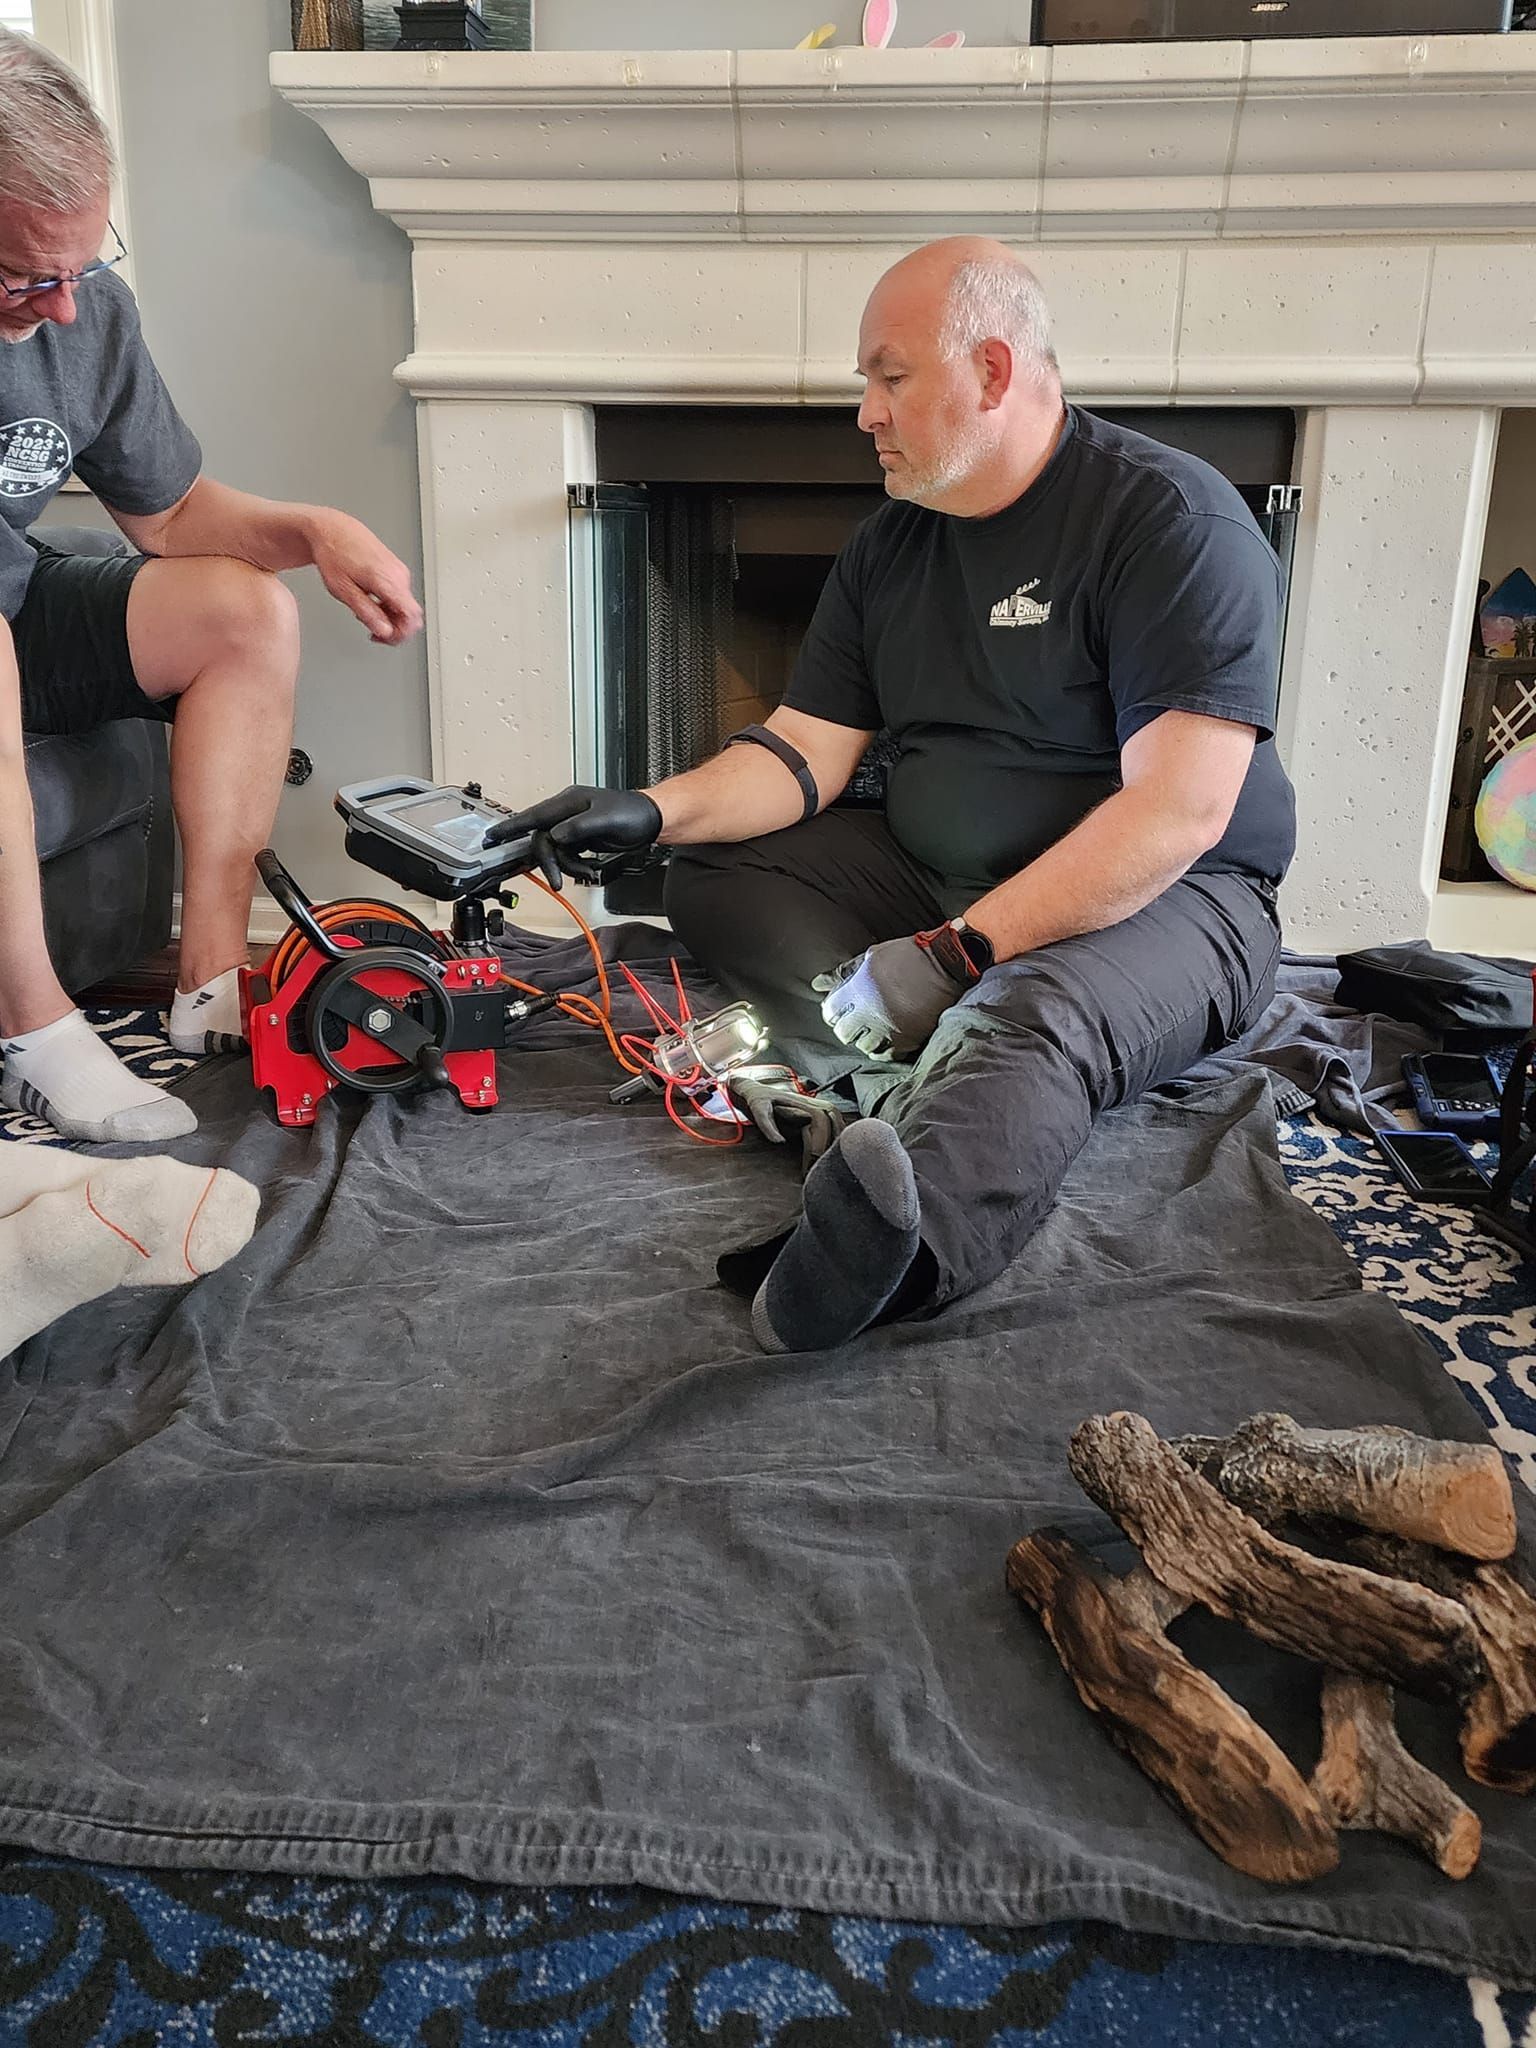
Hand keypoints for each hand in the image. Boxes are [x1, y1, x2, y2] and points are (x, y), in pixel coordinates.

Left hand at [310, 513, 423, 645]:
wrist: (331, 529)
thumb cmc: (333, 554)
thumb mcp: (344, 590)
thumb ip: (367, 613)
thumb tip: (384, 631)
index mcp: (388, 580)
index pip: (411, 616)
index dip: (401, 634)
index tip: (386, 638)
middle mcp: (399, 575)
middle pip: (411, 614)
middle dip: (395, 628)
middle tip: (376, 632)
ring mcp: (399, 570)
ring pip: (406, 605)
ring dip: (390, 616)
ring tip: (367, 615)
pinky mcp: (395, 568)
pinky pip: (400, 594)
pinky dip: (389, 605)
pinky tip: (372, 603)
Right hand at [508, 784, 663, 884]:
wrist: (651, 820)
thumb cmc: (633, 814)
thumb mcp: (605, 820)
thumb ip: (577, 828)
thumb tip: (555, 836)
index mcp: (569, 802)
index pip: (534, 816)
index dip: (512, 827)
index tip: (493, 836)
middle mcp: (566, 813)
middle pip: (543, 839)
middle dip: (550, 862)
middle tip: (555, 882)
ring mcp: (573, 826)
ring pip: (555, 850)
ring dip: (566, 865)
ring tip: (586, 869)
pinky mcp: (579, 837)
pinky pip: (566, 855)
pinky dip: (575, 865)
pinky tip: (589, 866)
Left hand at [812, 922, 981, 1059]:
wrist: (946, 966)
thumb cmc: (907, 956)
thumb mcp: (871, 957)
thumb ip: (843, 972)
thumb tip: (818, 984)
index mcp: (858, 991)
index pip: (830, 1013)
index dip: (834, 1010)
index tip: (842, 1005)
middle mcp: (870, 1015)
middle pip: (844, 1033)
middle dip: (847, 1026)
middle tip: (857, 1017)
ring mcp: (889, 1031)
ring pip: (864, 1047)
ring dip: (865, 1038)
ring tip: (874, 1026)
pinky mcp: (907, 1041)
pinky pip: (887, 1055)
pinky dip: (884, 1048)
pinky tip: (888, 1035)